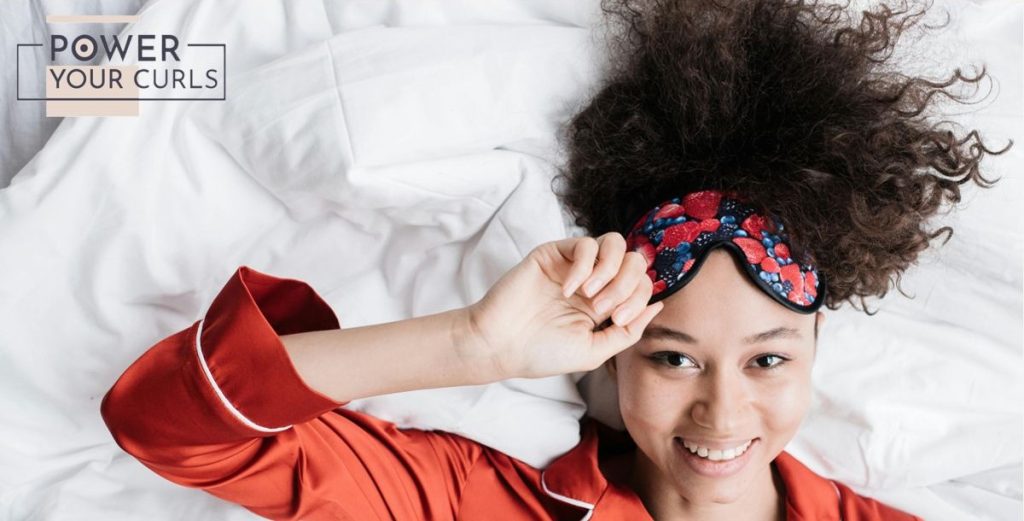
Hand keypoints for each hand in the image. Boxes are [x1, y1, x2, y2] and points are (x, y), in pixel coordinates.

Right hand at [463, 232, 663, 379]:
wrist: (500, 345)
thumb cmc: (541, 352)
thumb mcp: (595, 350)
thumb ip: (628, 331)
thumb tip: (659, 305)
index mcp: (605, 304)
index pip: (641, 284)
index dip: (639, 298)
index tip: (618, 319)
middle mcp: (593, 280)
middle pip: (634, 260)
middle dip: (627, 285)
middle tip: (602, 309)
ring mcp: (574, 265)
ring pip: (615, 244)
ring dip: (611, 270)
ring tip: (590, 295)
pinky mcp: (553, 253)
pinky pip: (584, 243)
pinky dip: (584, 265)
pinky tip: (568, 289)